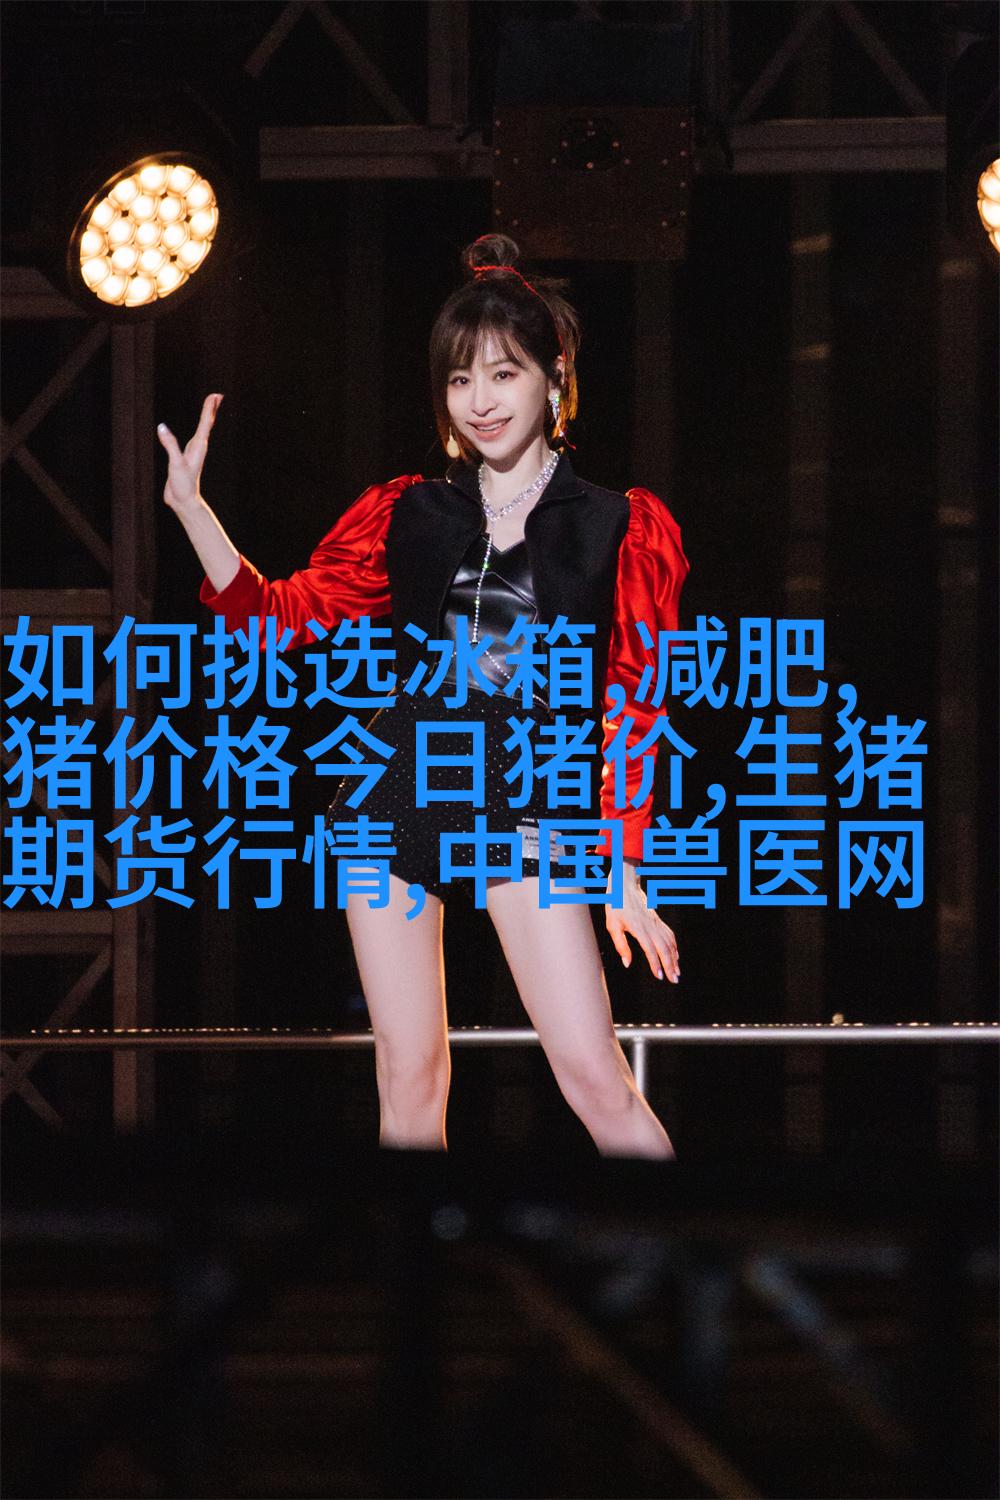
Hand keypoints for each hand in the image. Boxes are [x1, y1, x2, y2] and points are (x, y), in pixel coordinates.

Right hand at [157, 393, 222, 514]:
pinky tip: (198, 430)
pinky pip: (193, 438)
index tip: (215, 395)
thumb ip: (169, 445)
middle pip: (207, 423)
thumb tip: (161, 427)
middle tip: (218, 395)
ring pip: (202, 430)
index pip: (205, 423)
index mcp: (198, 446)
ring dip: (206, 417)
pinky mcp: (185, 456)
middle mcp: (197, 447)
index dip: (209, 408)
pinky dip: (197, 429)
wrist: (183, 501)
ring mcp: (192, 451)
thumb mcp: (175, 463)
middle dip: (211, 409)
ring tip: (210, 406)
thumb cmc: (183, 484)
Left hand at [605, 863, 679, 982]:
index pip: (650, 950)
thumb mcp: (612, 926)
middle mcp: (650, 926)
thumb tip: (627, 964)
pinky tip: (676, 955)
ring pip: (669, 942)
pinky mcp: (657, 920)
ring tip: (677, 972)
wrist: (625, 886)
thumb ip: (620, 945)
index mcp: (638, 928)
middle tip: (674, 980)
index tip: (659, 976)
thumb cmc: (615, 906)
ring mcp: (655, 922)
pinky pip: (669, 934)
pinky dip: (674, 946)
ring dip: (674, 958)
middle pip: (664, 948)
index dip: (655, 964)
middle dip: (670, 965)